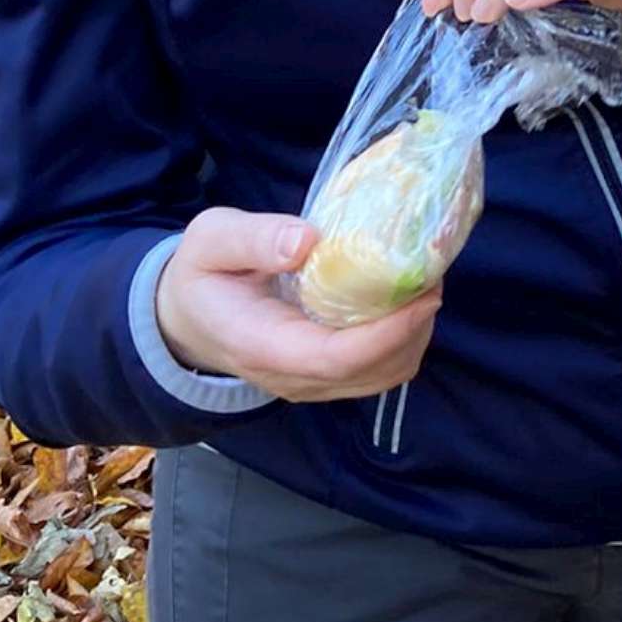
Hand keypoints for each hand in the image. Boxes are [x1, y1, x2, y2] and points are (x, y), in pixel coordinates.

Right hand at [155, 206, 441, 403]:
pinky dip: (404, 338)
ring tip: (425, 279)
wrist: (187, 318)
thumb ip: (253, 238)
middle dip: (414, 326)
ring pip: (383, 375)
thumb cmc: (202, 275)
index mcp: (262, 346)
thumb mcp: (210, 241)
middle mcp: (293, 377)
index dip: (387, 332)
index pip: (335, 358)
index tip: (422, 292)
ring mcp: (312, 383)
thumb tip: (307, 240)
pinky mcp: (327, 376)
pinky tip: (405, 297)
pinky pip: (379, 369)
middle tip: (434, 271)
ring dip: (415, 332)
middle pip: (372, 371)